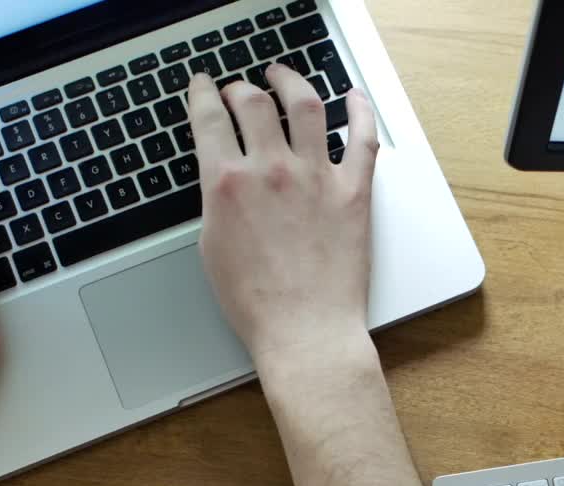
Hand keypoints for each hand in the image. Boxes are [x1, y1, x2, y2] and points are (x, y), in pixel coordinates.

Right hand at [187, 66, 379, 363]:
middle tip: (240, 88)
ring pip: (305, 104)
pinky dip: (360, 110)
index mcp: (227, 183)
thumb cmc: (256, 303)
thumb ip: (216, 201)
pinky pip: (362, 137)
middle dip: (240, 87)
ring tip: (284, 75)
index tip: (202, 85)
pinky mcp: (353, 191)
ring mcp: (316, 177)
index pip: (208, 118)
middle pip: (253, 102)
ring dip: (291, 80)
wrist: (304, 331)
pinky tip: (353, 96)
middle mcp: (271, 170)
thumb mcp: (211, 248)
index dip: (201, 93)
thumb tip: (223, 177)